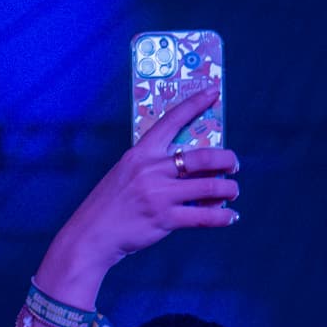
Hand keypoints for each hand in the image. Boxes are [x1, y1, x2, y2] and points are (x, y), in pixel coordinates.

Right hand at [33, 86, 239, 306]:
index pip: (172, 120)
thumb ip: (154, 166)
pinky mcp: (164, 219)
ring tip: (233, 191)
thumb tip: (191, 167)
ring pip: (208, 186)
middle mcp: (151, 169)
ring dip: (229, 189)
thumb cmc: (112, 204)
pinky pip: (203, 217)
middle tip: (233, 164)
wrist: (92, 234)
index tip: (214, 92)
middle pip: (202, 157)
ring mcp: (159, 194)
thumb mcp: (127, 173)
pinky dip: (222, 216)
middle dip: (226, 159)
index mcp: (141, 153)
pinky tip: (230, 216)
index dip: (195, 104)